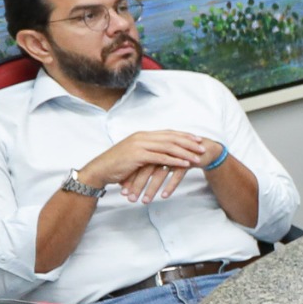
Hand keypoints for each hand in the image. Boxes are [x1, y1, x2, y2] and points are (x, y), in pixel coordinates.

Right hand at [81, 130, 214, 202]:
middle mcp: (142, 137)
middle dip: (188, 142)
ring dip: (185, 152)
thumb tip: (161, 153)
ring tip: (198, 157)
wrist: (100, 170)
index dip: (183, 135)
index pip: (167, 133)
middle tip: (203, 146)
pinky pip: (161, 158)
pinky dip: (175, 160)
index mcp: (142, 135)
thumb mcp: (134, 154)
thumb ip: (147, 151)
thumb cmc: (117, 165)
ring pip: (168, 147)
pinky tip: (185, 164)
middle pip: (171, 137)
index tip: (197, 139)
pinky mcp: (138, 156)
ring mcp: (140, 145)